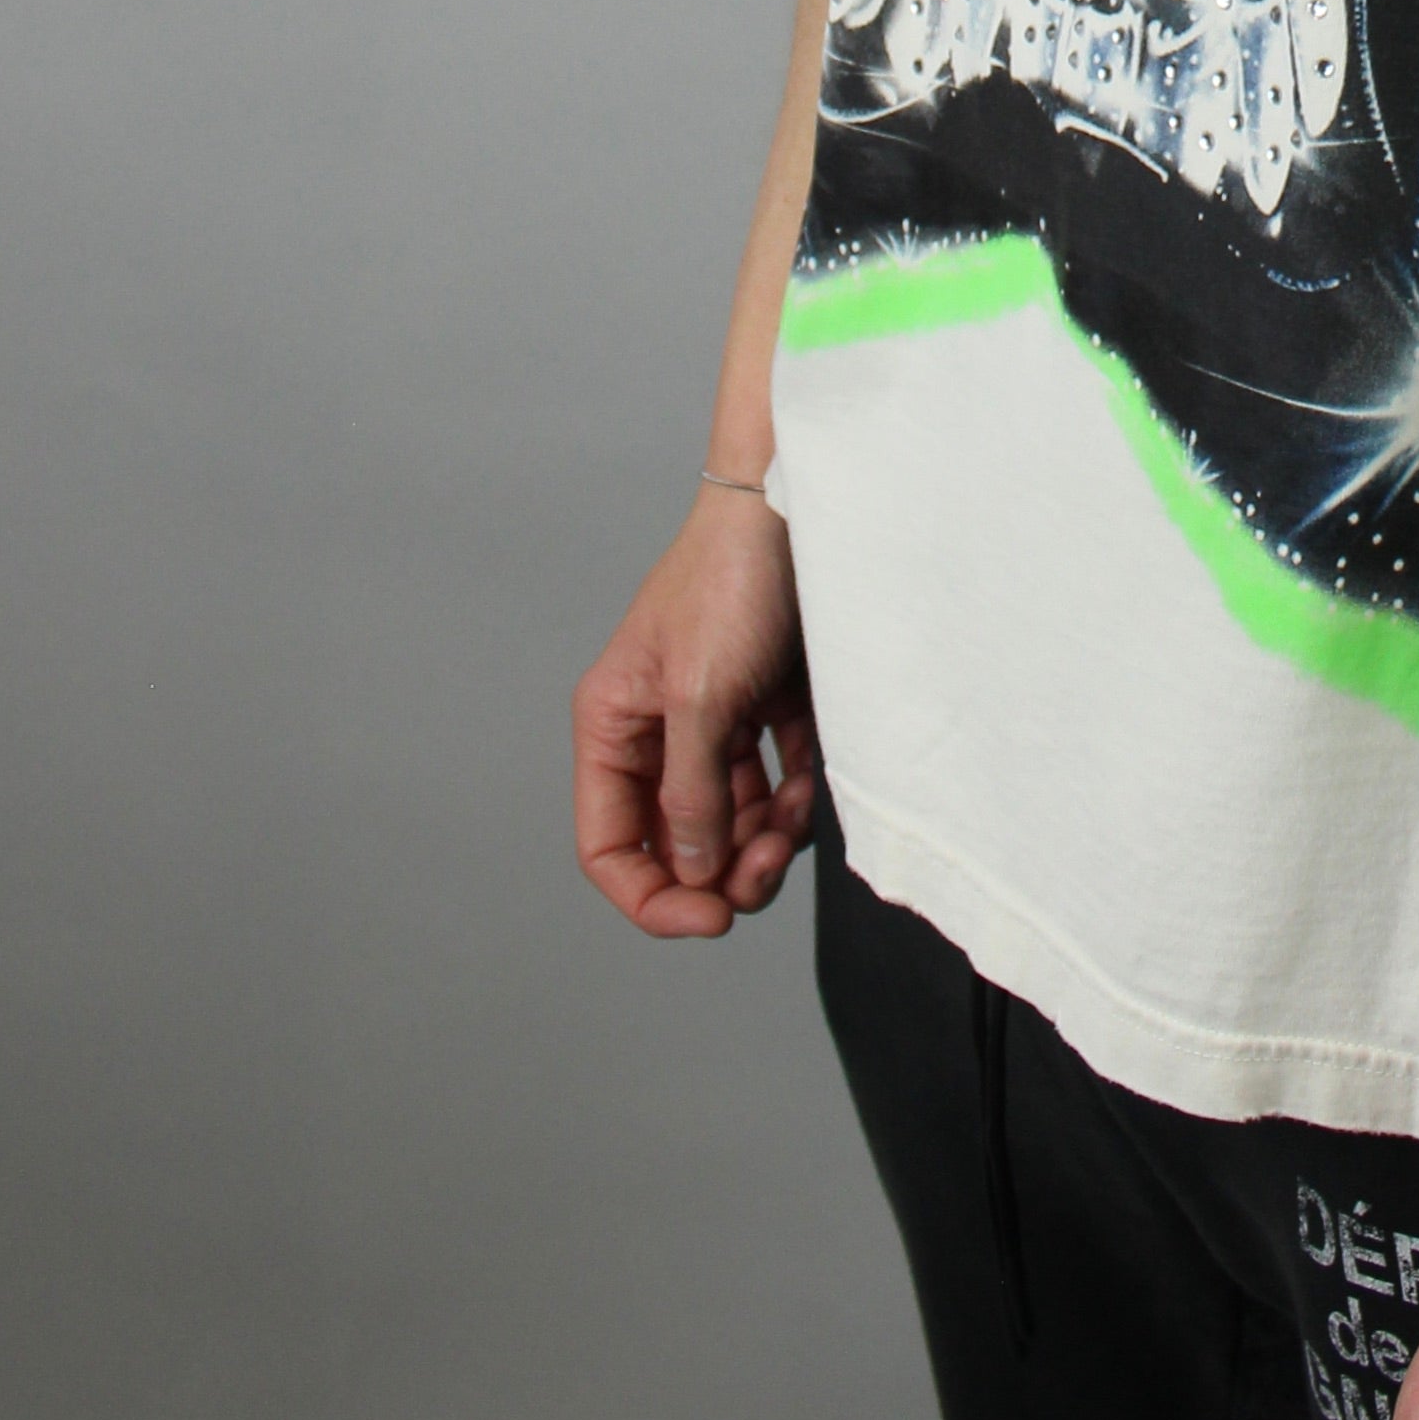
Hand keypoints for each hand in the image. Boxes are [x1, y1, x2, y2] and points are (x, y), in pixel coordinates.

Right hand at [571, 486, 820, 935]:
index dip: (651, 897)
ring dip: (764, 840)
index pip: (608, 845)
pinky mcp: (765, 706)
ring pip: (730, 823)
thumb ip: (691, 792)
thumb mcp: (702, 696)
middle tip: (768, 864)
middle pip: (675, 844)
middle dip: (722, 870)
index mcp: (614, 727)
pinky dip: (792, 800)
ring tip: (796, 817)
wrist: (797, 502)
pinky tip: (810, 786)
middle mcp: (656, 731)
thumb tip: (690, 873)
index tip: (709, 917)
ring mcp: (712, 720)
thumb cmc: (733, 579)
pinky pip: (773, 786)